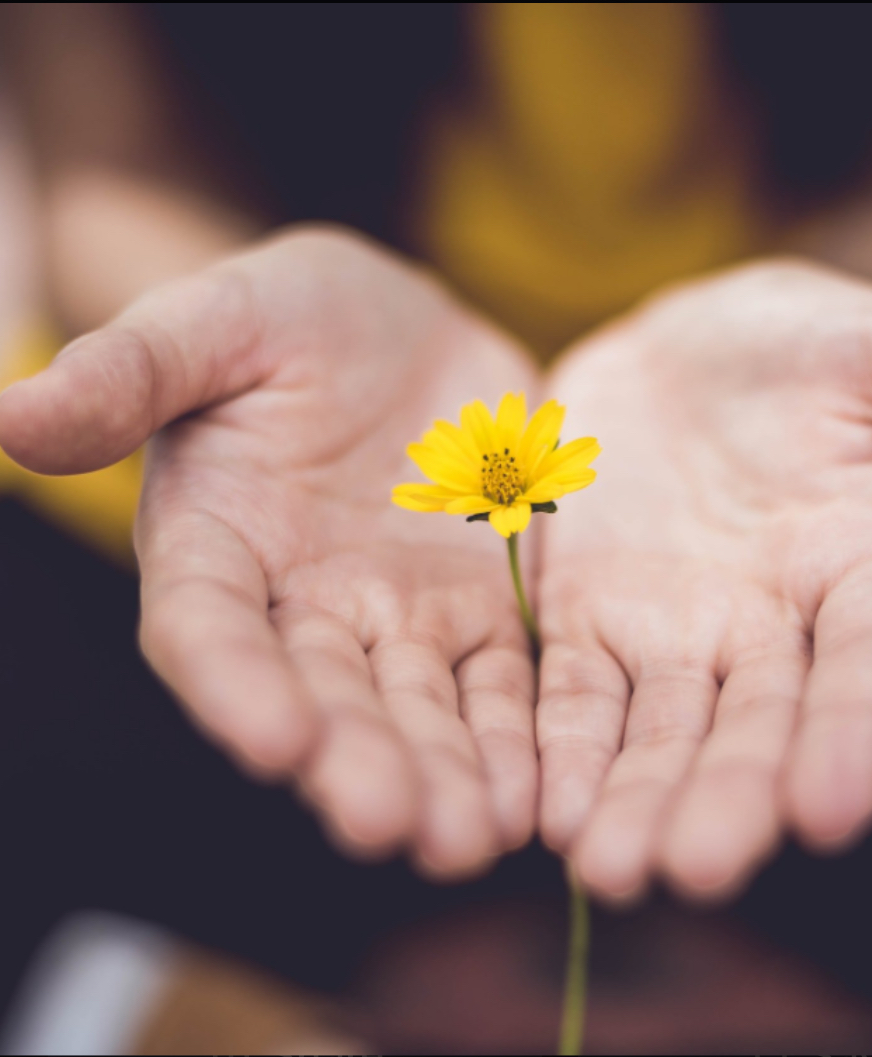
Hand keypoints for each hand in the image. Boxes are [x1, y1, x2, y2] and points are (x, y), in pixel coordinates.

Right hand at [0, 228, 539, 876]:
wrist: (405, 328)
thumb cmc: (293, 316)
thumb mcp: (219, 319)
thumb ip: (133, 371)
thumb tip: (13, 416)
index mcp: (218, 543)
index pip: (211, 630)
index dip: (235, 686)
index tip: (275, 741)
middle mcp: (302, 604)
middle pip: (324, 696)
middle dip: (355, 761)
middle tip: (391, 826)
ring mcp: (398, 617)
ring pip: (418, 710)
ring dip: (443, 776)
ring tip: (471, 839)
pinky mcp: (479, 611)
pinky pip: (500, 683)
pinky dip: (516, 738)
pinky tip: (537, 796)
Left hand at [536, 260, 871, 900]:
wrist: (686, 350)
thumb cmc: (807, 344)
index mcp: (863, 571)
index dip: (857, 734)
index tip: (833, 808)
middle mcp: (773, 628)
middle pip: (756, 726)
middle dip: (727, 797)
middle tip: (693, 870)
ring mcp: (676, 632)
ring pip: (660, 731)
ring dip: (634, 800)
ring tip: (608, 870)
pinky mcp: (589, 619)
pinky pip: (573, 693)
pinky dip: (560, 748)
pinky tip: (542, 811)